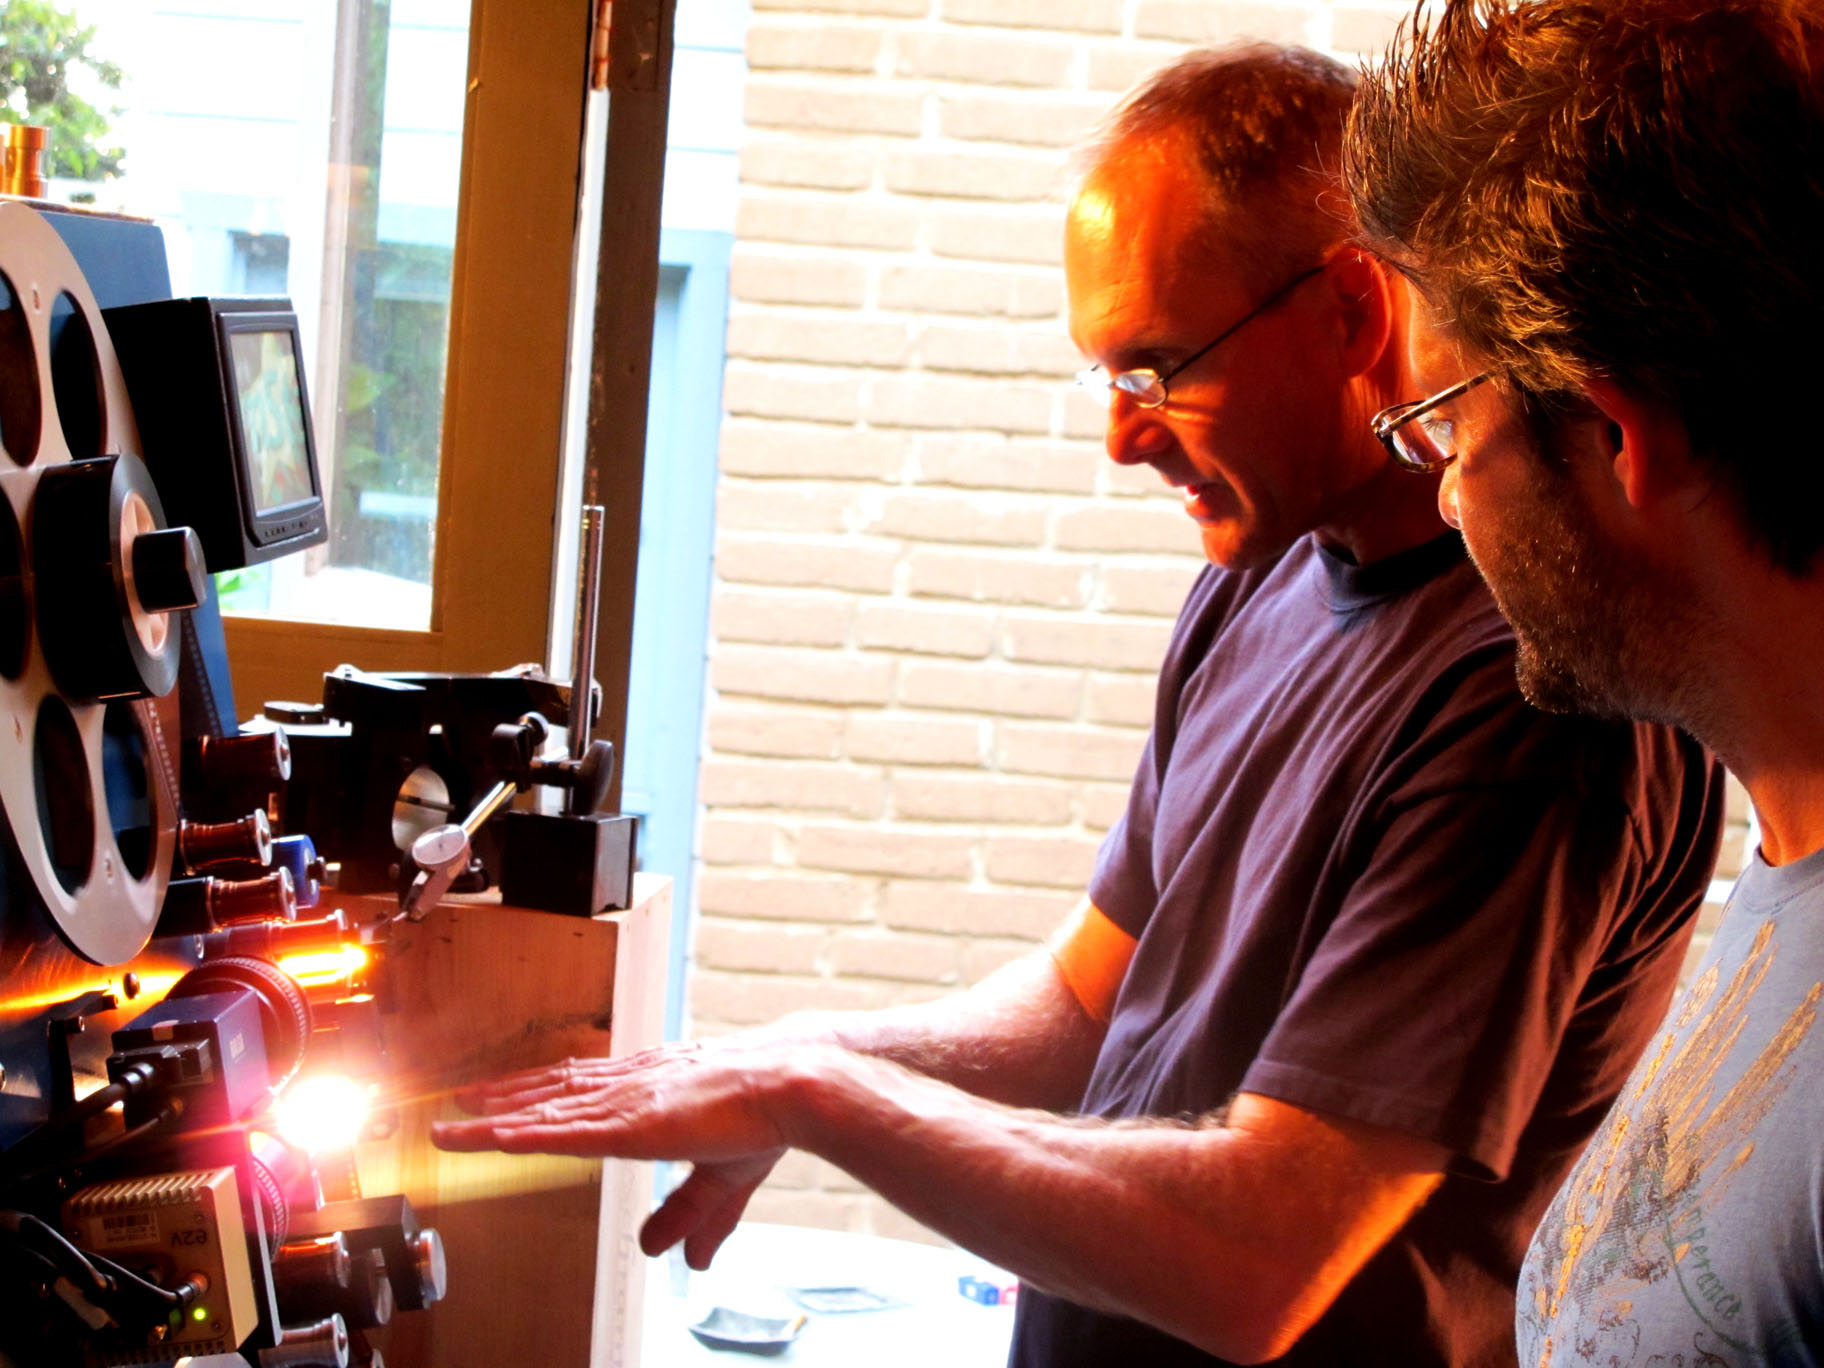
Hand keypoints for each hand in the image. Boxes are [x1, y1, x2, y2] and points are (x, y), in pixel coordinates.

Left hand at [430, 1040, 807, 1267]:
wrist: (789, 1086)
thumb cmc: (765, 1114)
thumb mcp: (721, 1178)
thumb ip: (693, 1217)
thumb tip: (682, 1260)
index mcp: (651, 1088)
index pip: (580, 1089)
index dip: (538, 1094)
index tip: (503, 1098)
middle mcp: (629, 1087)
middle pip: (549, 1093)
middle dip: (501, 1100)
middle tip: (457, 1104)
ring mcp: (624, 1102)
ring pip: (542, 1113)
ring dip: (491, 1122)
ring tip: (450, 1127)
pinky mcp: (628, 1123)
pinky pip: (562, 1132)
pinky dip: (522, 1134)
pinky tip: (491, 1138)